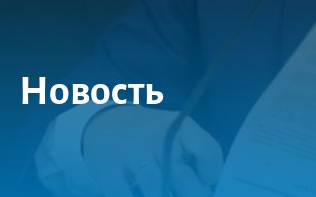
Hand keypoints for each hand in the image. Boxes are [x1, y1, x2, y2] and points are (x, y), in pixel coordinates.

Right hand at [83, 105, 221, 196]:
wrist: (102, 125)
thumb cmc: (148, 136)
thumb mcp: (173, 134)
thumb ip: (193, 156)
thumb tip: (208, 188)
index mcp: (177, 128)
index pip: (206, 149)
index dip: (212, 173)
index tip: (208, 184)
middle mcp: (155, 137)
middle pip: (182, 178)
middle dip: (193, 194)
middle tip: (194, 195)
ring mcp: (131, 153)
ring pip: (156, 189)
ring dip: (164, 195)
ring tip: (166, 193)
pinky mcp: (108, 170)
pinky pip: (127, 195)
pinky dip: (136, 196)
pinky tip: (142, 194)